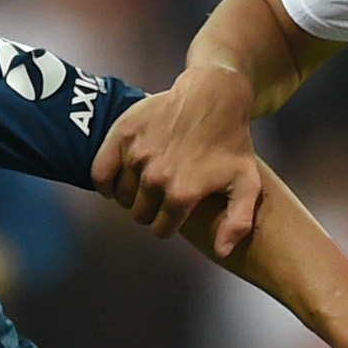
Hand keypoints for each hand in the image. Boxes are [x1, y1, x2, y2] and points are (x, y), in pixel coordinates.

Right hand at [95, 67, 264, 253]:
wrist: (215, 96)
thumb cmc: (233, 142)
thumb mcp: (247, 184)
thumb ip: (238, 223)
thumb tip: (222, 251)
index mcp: (183, 194)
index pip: (161, 229)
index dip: (169, 225)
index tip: (175, 214)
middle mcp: (156, 177)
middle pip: (140, 214)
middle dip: (150, 210)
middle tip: (162, 196)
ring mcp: (137, 155)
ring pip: (121, 195)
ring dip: (131, 193)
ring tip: (147, 183)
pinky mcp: (122, 134)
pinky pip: (100, 172)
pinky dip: (105, 181)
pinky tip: (118, 180)